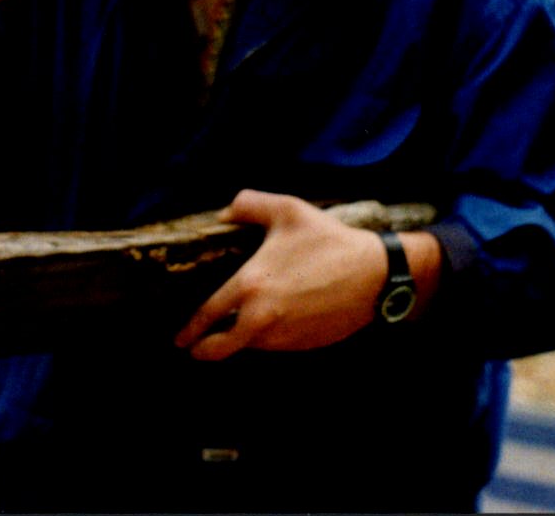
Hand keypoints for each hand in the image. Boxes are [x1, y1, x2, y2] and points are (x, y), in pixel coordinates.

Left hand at [174, 190, 388, 361]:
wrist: (374, 275)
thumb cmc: (329, 241)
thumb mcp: (287, 210)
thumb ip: (249, 204)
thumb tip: (223, 213)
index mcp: (251, 286)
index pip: (208, 316)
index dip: (190, 329)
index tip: (180, 338)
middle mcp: (262, 319)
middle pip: (222, 348)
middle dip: (204, 350)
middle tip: (195, 347)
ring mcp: (284, 337)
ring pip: (250, 345)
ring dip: (240, 339)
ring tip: (237, 325)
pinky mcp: (304, 345)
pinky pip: (277, 344)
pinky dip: (268, 337)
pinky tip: (275, 319)